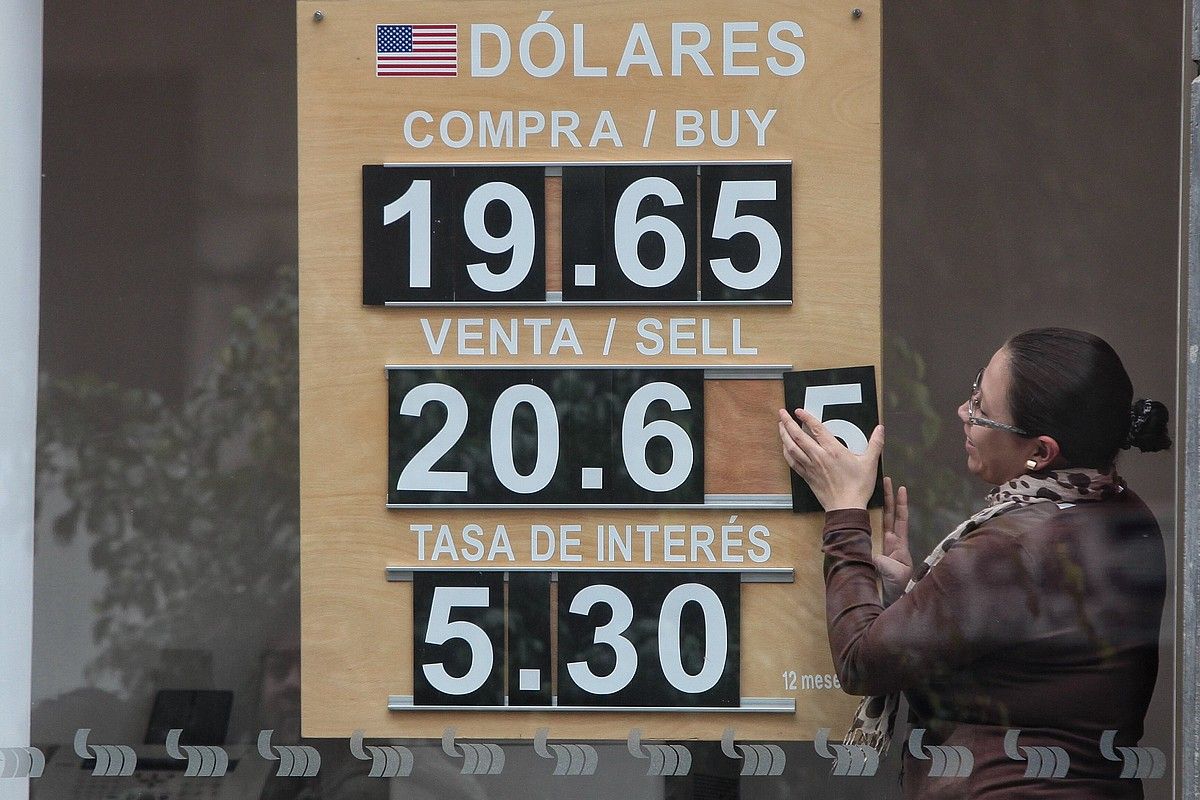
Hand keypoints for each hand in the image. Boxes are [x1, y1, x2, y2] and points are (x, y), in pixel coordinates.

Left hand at [777, 407, 883, 509]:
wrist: (846, 507)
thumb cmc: (857, 487)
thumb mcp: (870, 463)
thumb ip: (875, 444)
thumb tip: (880, 430)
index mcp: (833, 450)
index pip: (816, 428)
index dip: (806, 417)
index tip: (799, 411)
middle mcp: (818, 456)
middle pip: (798, 435)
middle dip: (788, 422)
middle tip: (782, 413)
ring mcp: (810, 466)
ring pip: (791, 448)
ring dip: (784, 435)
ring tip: (780, 426)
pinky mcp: (807, 476)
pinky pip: (792, 462)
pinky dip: (786, 453)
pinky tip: (785, 448)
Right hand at [873, 477, 911, 604]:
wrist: (886, 602)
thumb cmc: (894, 587)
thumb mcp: (895, 574)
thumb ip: (885, 562)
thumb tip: (872, 554)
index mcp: (899, 546)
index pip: (901, 520)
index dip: (901, 504)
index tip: (901, 488)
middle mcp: (891, 543)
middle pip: (891, 515)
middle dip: (889, 498)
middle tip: (886, 480)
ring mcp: (881, 547)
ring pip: (880, 522)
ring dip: (879, 506)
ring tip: (876, 490)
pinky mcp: (871, 552)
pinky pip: (867, 533)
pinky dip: (864, 521)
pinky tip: (859, 511)